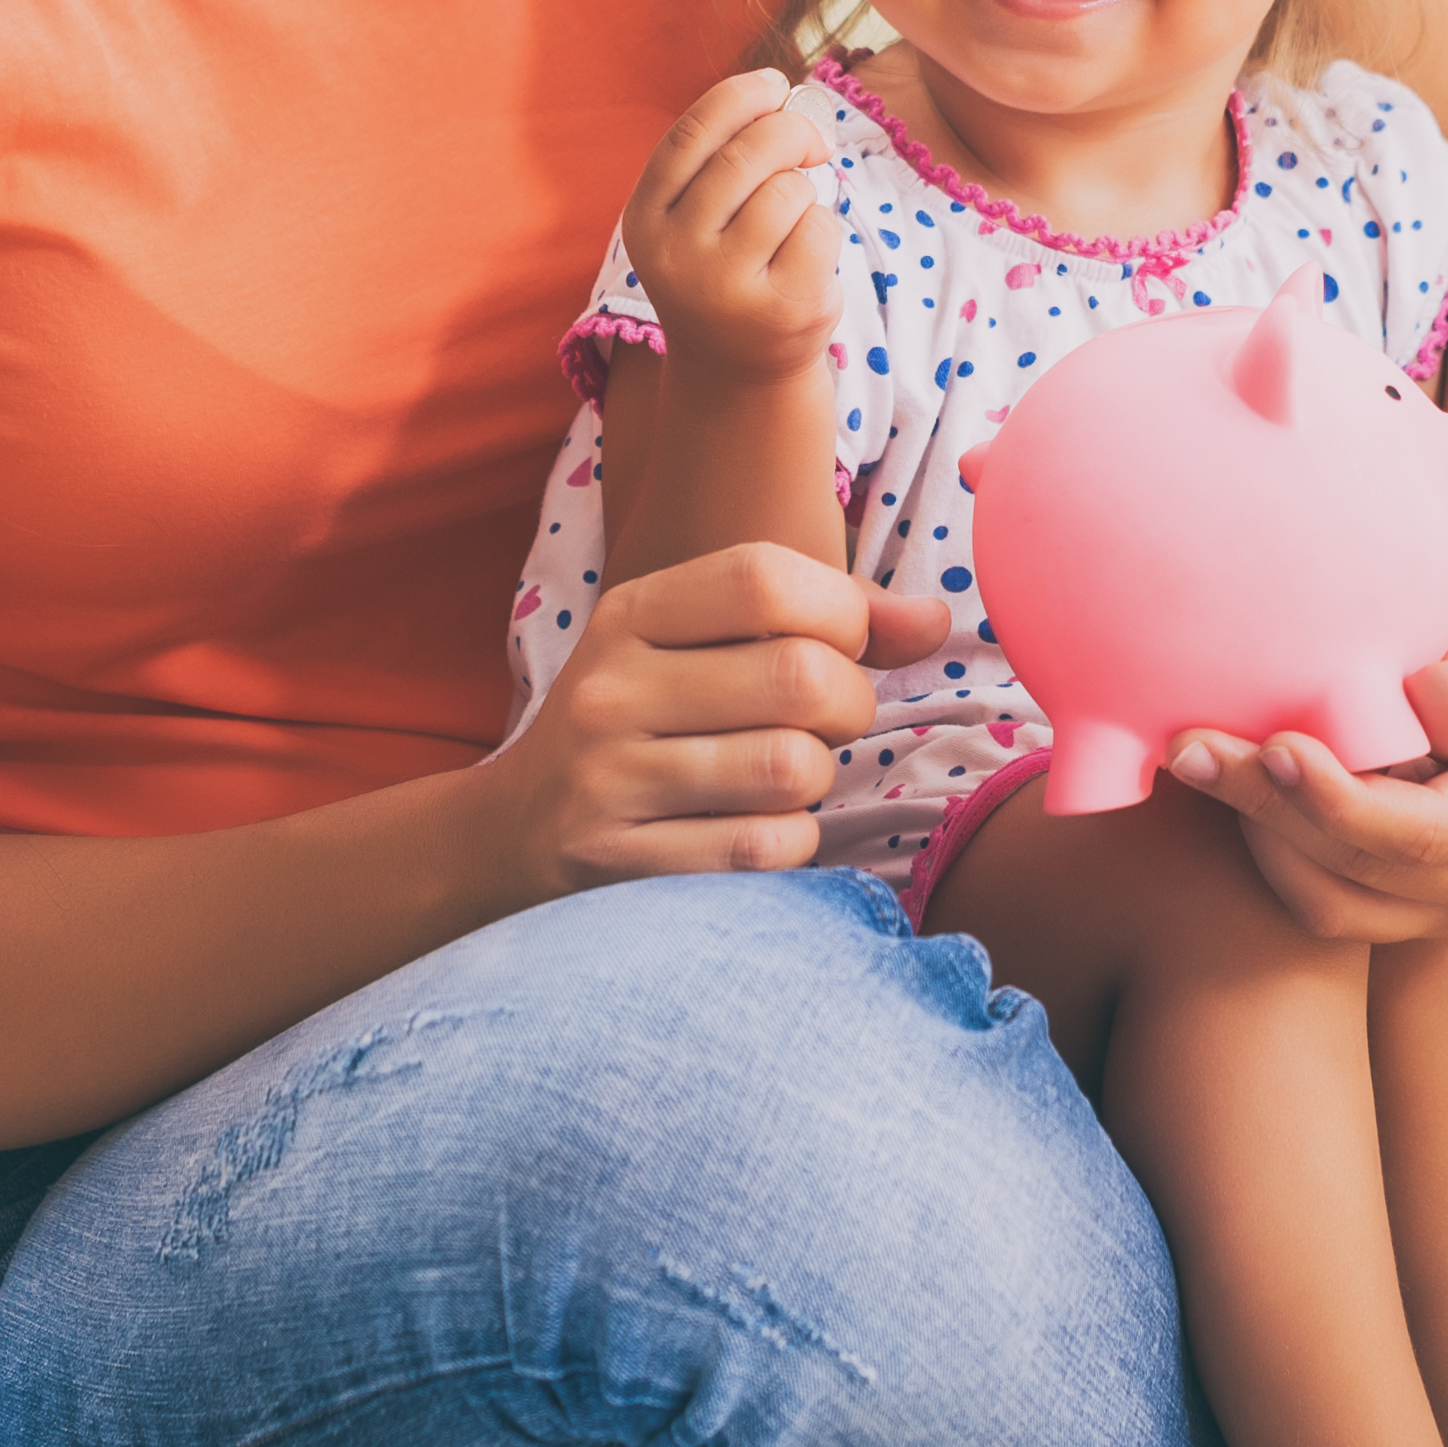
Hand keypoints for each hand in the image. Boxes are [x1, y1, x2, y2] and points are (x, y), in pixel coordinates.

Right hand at [481, 542, 952, 902]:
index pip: (763, 579)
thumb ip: (821, 621)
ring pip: (793, 769)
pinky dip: (791, 843)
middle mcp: (610, 690)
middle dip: (848, 705)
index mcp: (630, 615)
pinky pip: (768, 849)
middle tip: (826, 724)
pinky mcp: (623, 867)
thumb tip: (933, 623)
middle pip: (800, 677)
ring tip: (785, 778)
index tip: (846, 643)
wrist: (514, 835)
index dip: (840, 611)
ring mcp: (609, 782)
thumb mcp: (701, 648)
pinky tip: (759, 831)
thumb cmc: (646, 727)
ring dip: (818, 781)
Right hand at [622, 70, 839, 388]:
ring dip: (806, 191)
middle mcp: (675, 253)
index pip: (691, 134)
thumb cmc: (724, 268)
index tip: (775, 83)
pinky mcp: (779, 310)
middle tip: (813, 143)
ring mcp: (725, 286)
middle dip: (792, 131)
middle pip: (747, 154)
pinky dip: (825, 230)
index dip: (740, 97)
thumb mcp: (694, 216)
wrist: (736, 370)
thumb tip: (780, 92)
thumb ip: (718, 156)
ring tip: (793, 221)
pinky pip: (820, 230)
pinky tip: (807, 258)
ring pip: (788, 191)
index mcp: (645, 218)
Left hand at [1168, 599, 1447, 944]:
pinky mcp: (1413, 905)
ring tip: (1198, 761)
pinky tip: (1231, 786)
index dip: (1338, 800)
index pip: (1422, 835)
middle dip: (1266, 810)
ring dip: (1256, 838)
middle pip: (1359, 871)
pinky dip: (1271, 850)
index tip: (1275, 744)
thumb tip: (1434, 698)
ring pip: (1331, 903)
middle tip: (1190, 746)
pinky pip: (1326, 899)